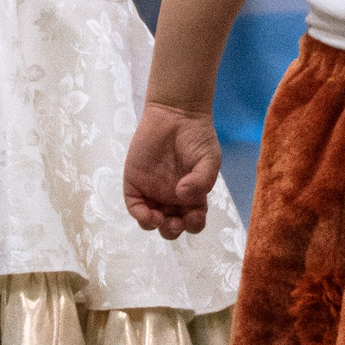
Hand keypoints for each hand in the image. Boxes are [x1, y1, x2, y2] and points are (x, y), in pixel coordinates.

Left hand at [124, 102, 222, 239]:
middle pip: (171, 227)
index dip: (193, 225)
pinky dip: (140, 215)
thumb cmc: (197, 137)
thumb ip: (203, 179)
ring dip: (156, 226)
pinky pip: (135, 206)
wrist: (176, 114)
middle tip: (175, 221)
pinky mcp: (135, 183)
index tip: (194, 216)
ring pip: (151, 221)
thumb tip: (183, 196)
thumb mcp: (209, 158)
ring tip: (159, 219)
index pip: (193, 221)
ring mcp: (152, 192)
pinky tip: (147, 214)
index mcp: (192, 197)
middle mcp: (172, 199)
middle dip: (173, 230)